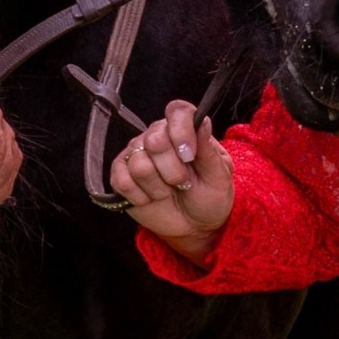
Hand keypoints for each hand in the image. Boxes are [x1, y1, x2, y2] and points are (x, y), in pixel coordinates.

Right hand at [107, 100, 233, 259]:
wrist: (195, 226)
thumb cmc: (210, 197)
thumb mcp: (218, 176)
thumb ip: (208, 150)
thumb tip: (202, 121)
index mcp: (183, 130)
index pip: (177, 111)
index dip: (181, 132)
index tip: (190, 156)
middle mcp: (156, 136)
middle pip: (155, 140)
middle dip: (173, 170)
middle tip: (183, 183)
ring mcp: (135, 154)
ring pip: (139, 164)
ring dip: (158, 187)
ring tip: (167, 192)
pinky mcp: (120, 175)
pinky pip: (122, 181)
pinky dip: (141, 197)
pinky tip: (151, 199)